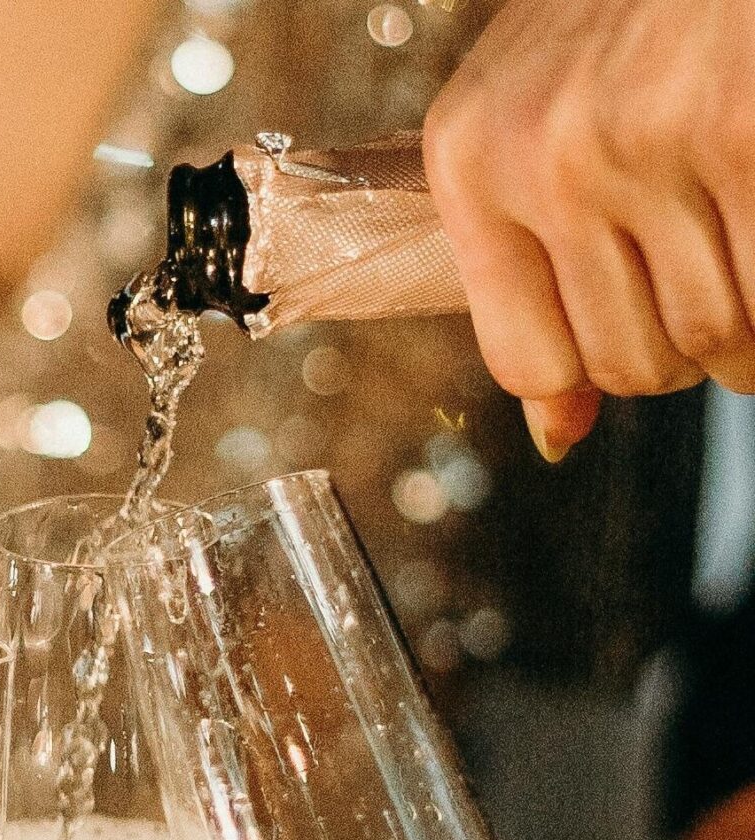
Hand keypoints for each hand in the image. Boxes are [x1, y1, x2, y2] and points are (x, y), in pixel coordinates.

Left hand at [424, 0, 754, 459]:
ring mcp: (645, 141)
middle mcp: (545, 155)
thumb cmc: (629, 6)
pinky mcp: (743, 130)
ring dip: (748, 337)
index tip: (645, 345)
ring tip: (744, 266)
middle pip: (630, 363)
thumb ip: (533, 273)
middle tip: (711, 292)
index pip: (532, 363)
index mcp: (472, 160)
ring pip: (710, 336)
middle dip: (686, 354)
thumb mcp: (536, 122)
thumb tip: (557, 436)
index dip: (602, 377)